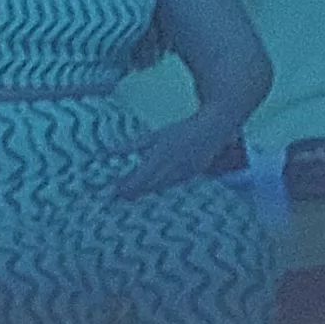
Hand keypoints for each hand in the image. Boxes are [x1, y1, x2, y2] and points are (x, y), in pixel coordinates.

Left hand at [112, 117, 232, 198]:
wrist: (213, 128)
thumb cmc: (182, 130)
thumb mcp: (156, 135)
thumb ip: (133, 145)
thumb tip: (111, 151)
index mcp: (162, 154)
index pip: (140, 177)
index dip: (128, 186)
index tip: (115, 190)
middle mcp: (173, 165)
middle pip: (149, 185)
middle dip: (134, 191)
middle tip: (120, 195)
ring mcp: (184, 172)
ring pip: (160, 187)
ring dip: (146, 190)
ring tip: (133, 193)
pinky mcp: (193, 175)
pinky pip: (173, 184)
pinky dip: (161, 186)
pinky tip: (152, 186)